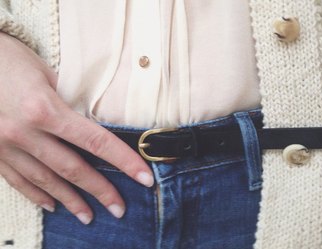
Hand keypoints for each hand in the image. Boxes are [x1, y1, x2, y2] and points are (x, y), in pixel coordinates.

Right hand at [0, 32, 153, 223]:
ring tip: (89, 217)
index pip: (96, 142)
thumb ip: (71, 101)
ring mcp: (5, 146)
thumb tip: (93, 120)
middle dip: (100, 191)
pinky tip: (52, 205)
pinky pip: (17, 180)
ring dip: (70, 201)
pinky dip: (37, 194)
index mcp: (44, 110)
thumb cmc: (9, 60)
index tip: (144, 178)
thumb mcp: (46, 74)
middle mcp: (25, 133)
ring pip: (45, 181)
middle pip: (73, 169)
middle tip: (119, 209)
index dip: (125, 162)